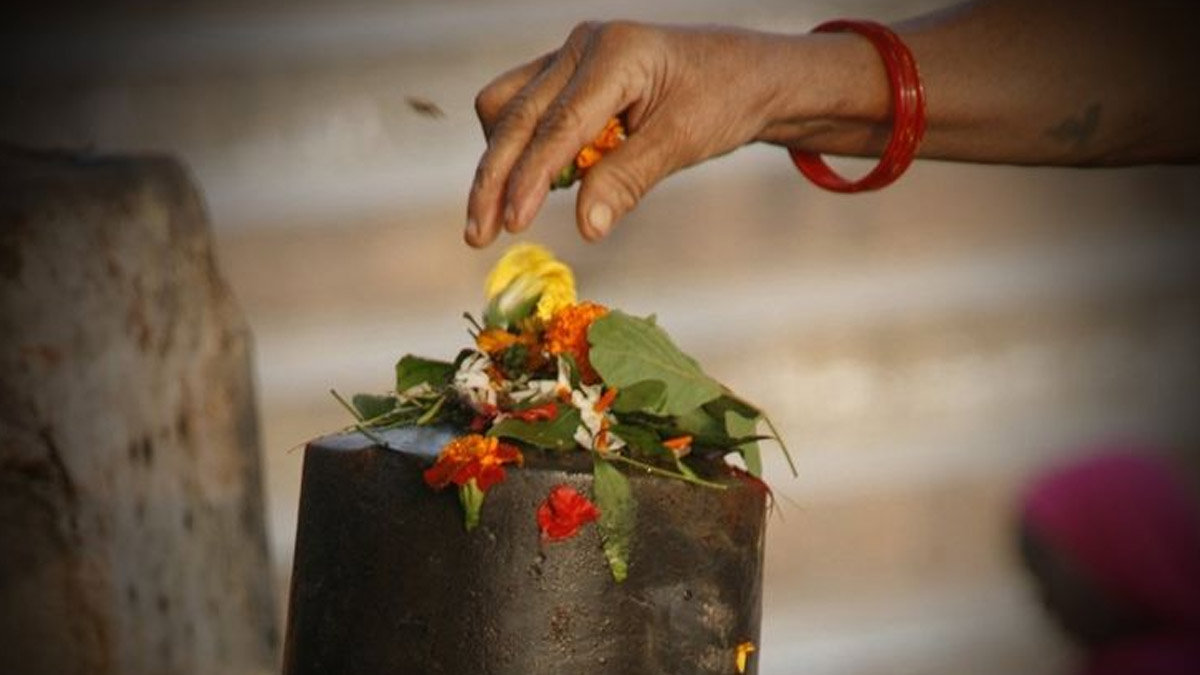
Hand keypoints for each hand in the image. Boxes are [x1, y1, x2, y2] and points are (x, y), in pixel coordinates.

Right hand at [465, 21, 808, 246]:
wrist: (747, 73)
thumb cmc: (723, 100)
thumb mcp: (683, 142)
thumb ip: (629, 181)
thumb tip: (585, 228)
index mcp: (615, 54)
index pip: (557, 126)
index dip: (529, 179)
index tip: (511, 225)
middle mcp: (581, 47)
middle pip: (514, 116)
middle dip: (494, 179)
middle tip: (478, 235)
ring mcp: (569, 56)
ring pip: (506, 108)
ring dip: (500, 161)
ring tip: (509, 215)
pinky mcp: (566, 74)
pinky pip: (524, 109)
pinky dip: (524, 149)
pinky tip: (544, 185)